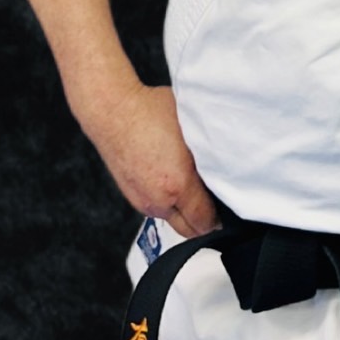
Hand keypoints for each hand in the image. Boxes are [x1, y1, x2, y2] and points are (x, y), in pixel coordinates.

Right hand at [85, 83, 219, 239]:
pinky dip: (168, 201)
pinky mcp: (130, 194)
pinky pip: (156, 207)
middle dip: (204, 220)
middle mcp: (157, 200)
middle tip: (215, 201)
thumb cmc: (150, 111)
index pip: (205, 221)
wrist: (111, 110)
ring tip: (194, 187)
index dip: (221, 216)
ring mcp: (141, 200)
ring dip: (184, 210)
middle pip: (189, 230)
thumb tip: (225, 163)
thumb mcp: (192, 127)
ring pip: (172, 218)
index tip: (228, 205)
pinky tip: (172, 179)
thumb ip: (209, 152)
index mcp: (177, 186)